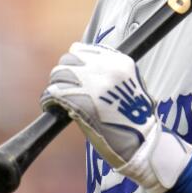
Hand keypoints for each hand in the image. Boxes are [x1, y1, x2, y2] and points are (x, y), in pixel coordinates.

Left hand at [41, 42, 191, 192]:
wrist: (142, 142)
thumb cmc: (136, 119)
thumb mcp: (130, 86)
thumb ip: (110, 73)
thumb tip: (81, 70)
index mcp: (119, 62)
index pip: (83, 49)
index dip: (74, 62)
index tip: (72, 73)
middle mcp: (105, 68)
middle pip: (68, 59)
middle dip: (63, 73)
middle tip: (63, 88)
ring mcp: (92, 83)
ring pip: (59, 74)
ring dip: (55, 85)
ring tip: (55, 98)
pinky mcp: (80, 101)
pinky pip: (54, 92)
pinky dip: (49, 98)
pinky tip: (50, 105)